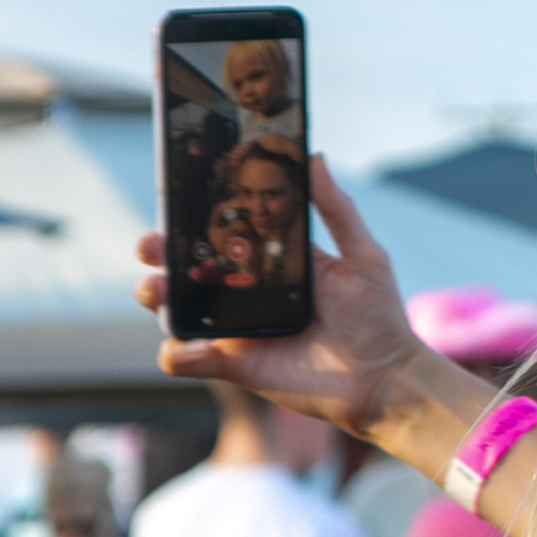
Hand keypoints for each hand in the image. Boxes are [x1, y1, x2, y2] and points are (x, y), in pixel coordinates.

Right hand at [136, 157, 424, 437]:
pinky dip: (176, 352)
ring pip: (176, 309)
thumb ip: (336, 209)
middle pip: (186, 268)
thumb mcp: (362, 255)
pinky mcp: (233, 364)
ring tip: (159, 289)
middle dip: (160, 253)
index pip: (222, 233)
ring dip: (155, 295)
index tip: (176, 202)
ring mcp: (236, 329)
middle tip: (153, 246)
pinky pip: (186, 358)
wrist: (383, 378)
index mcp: (270, 261)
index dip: (192, 219)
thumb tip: (316, 157)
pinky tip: (192, 345)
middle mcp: (245, 292)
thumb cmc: (377, 316)